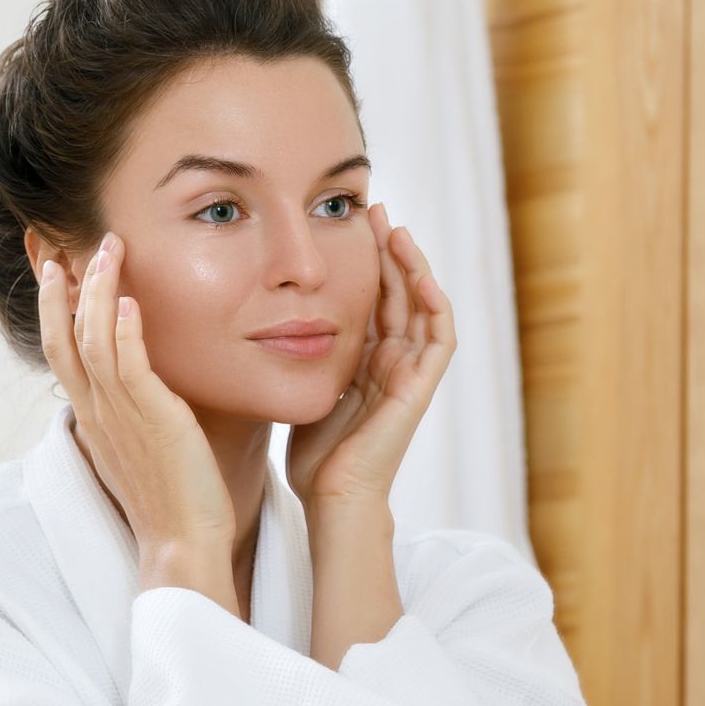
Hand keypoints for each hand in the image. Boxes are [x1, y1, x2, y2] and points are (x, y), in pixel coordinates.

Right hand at [37, 231, 236, 607]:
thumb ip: (140, 416)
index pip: (63, 353)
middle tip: (60, 250)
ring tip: (106, 251)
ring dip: (97, 292)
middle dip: (60, 291)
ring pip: (94, 340)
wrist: (182, 543)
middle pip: (63, 339)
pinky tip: (129, 299)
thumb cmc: (174, 501)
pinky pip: (129, 365)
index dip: (55, 311)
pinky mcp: (152, 420)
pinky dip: (126, 329)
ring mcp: (121, 416)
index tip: (55, 274)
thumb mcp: (146, 450)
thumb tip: (150, 393)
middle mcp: (98, 413)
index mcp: (95, 419)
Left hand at [286, 204, 456, 506]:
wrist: (332, 498)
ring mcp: (411, 374)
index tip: (348, 221)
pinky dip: (434, 302)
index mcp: (369, 360)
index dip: (366, 259)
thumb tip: (265, 315)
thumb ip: (299, 352)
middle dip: (388, 249)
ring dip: (413, 265)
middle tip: (373, 208)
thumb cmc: (314, 456)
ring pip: (423, 305)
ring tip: (395, 228)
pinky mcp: (421, 388)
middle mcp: (394, 362)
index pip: (375, 297)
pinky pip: (439, 337)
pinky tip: (417, 272)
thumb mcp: (302, 386)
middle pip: (400, 292)